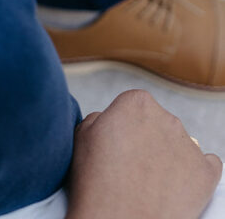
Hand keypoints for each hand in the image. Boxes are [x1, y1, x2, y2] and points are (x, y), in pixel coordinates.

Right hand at [66, 90, 221, 218]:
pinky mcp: (206, 172)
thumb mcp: (82, 136)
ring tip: (152, 183)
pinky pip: (207, 165)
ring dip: (170, 157)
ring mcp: (189, 144)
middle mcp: (166, 117)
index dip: (125, 128)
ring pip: (181, 144)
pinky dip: (195, 174)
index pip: (135, 107)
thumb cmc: (97, 183)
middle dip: (149, 140)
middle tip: (133, 166)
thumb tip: (109, 120)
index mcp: (136, 103)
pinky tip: (179, 187)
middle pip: (159, 123)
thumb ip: (100, 118)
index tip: (119, 146)